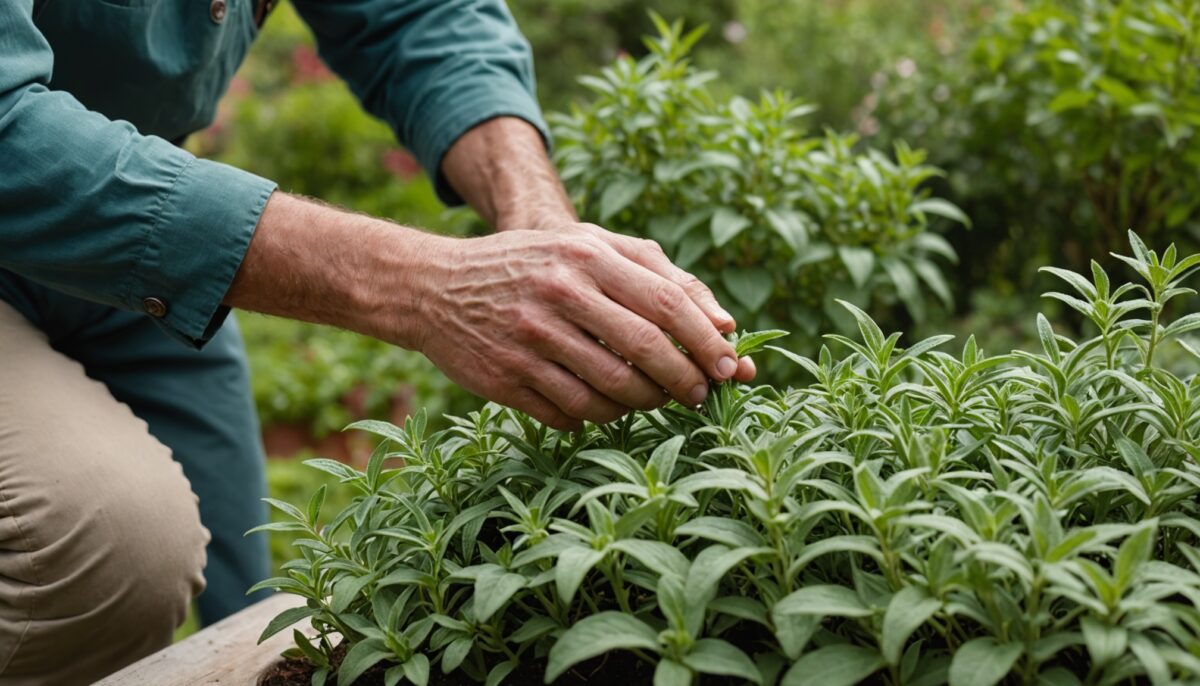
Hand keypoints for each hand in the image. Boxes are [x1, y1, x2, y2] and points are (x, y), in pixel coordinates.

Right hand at [408, 229, 754, 430]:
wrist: (435, 287)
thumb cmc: (531, 265)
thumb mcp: (586, 245)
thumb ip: (656, 272)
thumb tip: (723, 323)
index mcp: (585, 254)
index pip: (665, 302)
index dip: (704, 340)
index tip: (728, 366)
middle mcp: (559, 294)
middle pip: (644, 350)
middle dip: (684, 381)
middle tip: (700, 396)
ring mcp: (530, 339)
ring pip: (611, 390)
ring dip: (645, 404)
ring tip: (654, 400)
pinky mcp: (507, 378)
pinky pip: (572, 414)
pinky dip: (597, 418)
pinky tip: (603, 408)